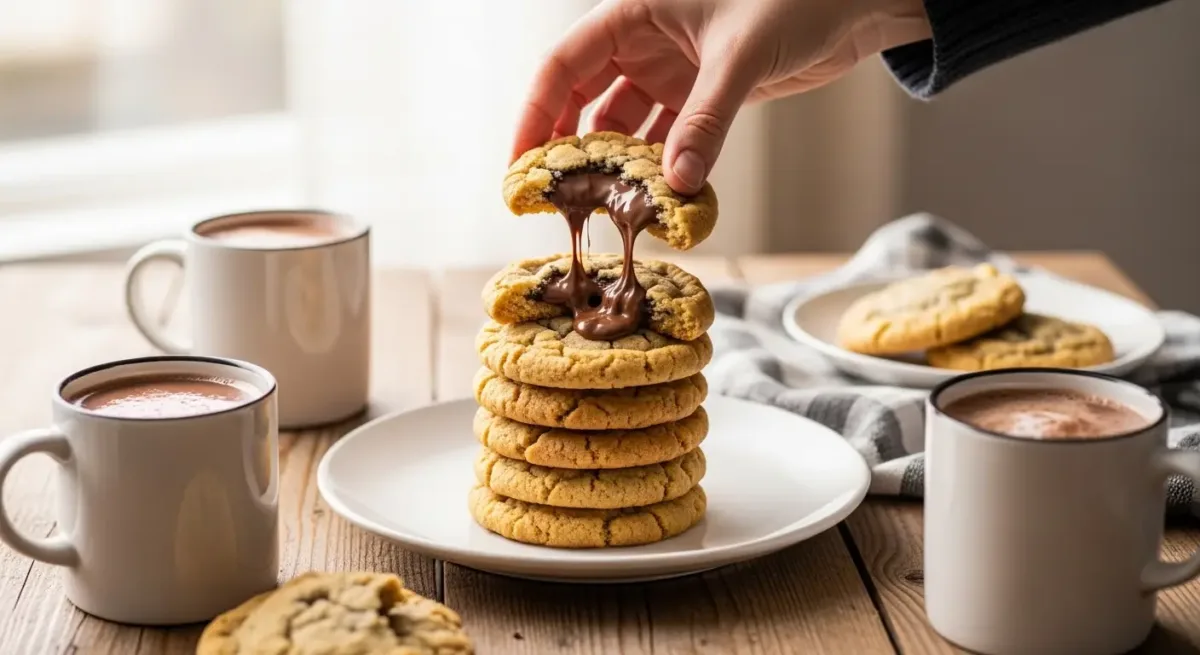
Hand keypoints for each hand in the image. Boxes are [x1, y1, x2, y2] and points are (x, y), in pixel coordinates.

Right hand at [511, 0, 930, 193]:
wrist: (858, 2)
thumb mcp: (742, 57)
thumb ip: (705, 121)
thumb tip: (673, 186)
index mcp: (634, 11)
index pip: (563, 64)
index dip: (535, 115)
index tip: (522, 165)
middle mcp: (644, 40)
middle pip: (582, 97)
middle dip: (568, 146)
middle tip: (556, 196)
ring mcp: (672, 68)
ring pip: (624, 122)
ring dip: (618, 162)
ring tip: (607, 205)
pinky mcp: (703, 92)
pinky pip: (666, 135)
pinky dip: (660, 164)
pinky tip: (655, 195)